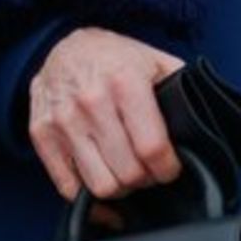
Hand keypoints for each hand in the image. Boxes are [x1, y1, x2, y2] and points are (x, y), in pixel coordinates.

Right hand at [27, 28, 184, 200]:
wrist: (63, 47)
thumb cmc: (115, 58)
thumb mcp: (153, 60)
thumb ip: (180, 88)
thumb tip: (199, 124)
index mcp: (124, 82)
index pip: (152, 148)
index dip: (168, 168)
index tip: (171, 168)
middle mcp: (91, 102)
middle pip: (128, 173)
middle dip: (146, 179)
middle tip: (149, 170)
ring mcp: (63, 121)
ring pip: (101, 186)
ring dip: (120, 188)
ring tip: (126, 172)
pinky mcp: (42, 136)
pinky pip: (69, 189)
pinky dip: (88, 193)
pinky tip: (101, 175)